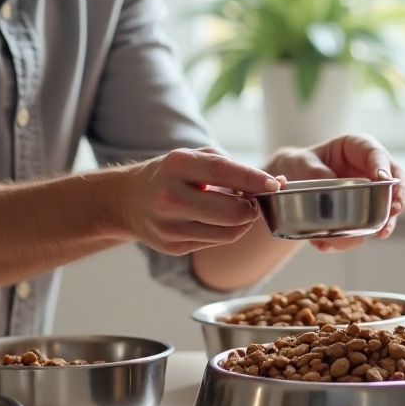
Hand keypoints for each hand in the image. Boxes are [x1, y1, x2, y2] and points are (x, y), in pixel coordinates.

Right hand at [116, 148, 281, 255]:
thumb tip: (277, 183)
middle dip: (252, 208)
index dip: (254, 180)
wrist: (127, 200)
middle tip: (253, 201)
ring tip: (235, 209)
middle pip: (232, 212)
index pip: (223, 172)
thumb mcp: (195, 157)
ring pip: (229, 233)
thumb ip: (233, 168)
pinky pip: (215, 243)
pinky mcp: (172, 248)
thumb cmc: (172, 174)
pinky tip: (213, 219)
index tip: (276, 184)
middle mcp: (170, 196)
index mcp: (177, 165)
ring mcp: (169, 226)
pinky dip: (224, 231)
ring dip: (242, 222)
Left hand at [264, 134, 404, 251]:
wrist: (291, 185)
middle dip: (397, 198)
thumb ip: (314, 171)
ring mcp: (371, 193)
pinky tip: (328, 244)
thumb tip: (331, 183)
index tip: (383, 178)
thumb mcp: (302, 162)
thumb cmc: (301, 165)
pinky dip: (351, 238)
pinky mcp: (364, 214)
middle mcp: (370, 169)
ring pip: (387, 208)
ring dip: (381, 224)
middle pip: (396, 181)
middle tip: (392, 212)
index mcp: (358, 148)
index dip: (383, 166)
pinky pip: (367, 227)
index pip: (377, 154)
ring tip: (371, 235)